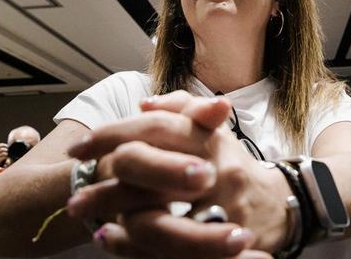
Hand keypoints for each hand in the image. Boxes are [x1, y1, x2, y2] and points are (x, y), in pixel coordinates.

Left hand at [66, 91, 282, 257]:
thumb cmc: (231, 165)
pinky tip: (110, 237)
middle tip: (75, 193)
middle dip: (103, 180)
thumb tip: (144, 105)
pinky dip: (132, 244)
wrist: (275, 206)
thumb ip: (182, 109)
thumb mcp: (212, 131)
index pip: (154, 128)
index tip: (79, 148)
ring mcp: (219, 209)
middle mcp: (215, 170)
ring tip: (85, 217)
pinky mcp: (220, 244)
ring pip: (154, 214)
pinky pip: (167, 249)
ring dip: (112, 215)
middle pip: (147, 167)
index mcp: (209, 138)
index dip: (110, 135)